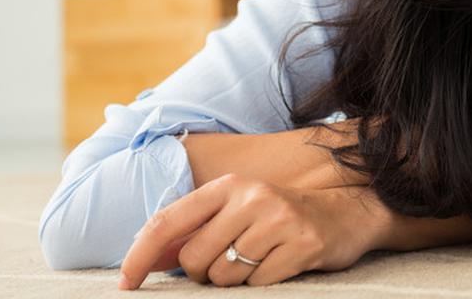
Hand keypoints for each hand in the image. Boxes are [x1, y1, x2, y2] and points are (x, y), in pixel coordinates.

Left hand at [119, 173, 390, 288]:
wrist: (346, 215)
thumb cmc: (279, 218)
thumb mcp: (235, 213)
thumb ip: (192, 232)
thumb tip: (146, 259)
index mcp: (228, 186)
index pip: (168, 221)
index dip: (139, 255)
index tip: (126, 283)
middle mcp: (252, 197)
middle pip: (194, 259)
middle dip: (203, 274)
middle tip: (228, 264)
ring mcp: (279, 221)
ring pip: (224, 277)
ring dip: (234, 282)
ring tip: (258, 261)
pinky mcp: (302, 246)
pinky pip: (258, 286)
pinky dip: (261, 285)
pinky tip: (278, 266)